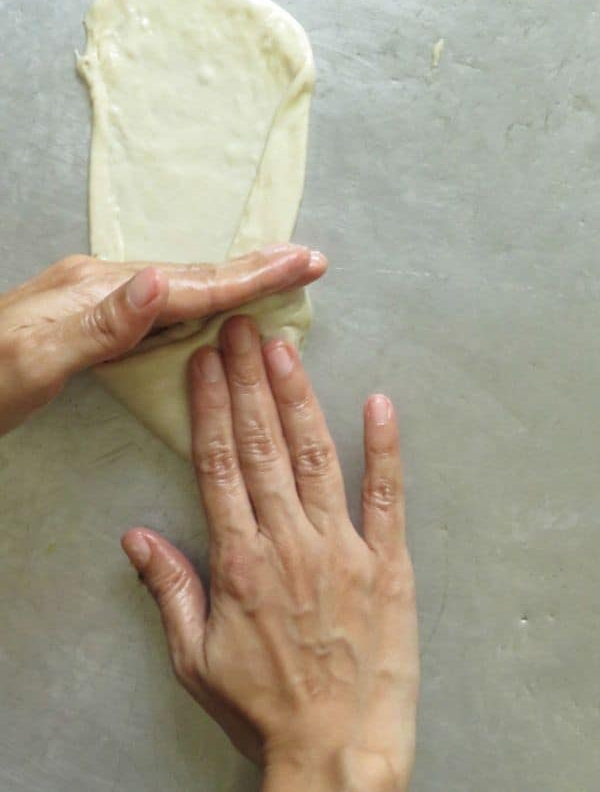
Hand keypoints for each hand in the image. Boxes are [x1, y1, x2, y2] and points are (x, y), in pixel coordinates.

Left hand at [0, 245, 324, 434]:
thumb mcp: (39, 358)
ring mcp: (98, 298)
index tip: (305, 261)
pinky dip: (201, 301)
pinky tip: (210, 307)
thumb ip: (104, 322)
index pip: (192, 284)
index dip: (253, 276)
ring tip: (277, 274)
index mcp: (102, 291)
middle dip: (256, 268)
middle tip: (309, 259)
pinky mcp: (94, 317)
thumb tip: (162, 277)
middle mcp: (105, 284)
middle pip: (195, 275)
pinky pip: (163, 305)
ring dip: (235, 281)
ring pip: (182, 287)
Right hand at [122, 318, 418, 791]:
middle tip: (240, 331)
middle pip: (263, 447)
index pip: (218, 465)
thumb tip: (135, 537)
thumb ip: (169, 590)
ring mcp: (343, 549)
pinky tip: (378, 404)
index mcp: (241, 561)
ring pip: (317, 457)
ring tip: (284, 350)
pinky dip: (385, 448)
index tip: (204, 365)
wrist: (337, 751)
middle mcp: (290, 543)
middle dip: (248, 382)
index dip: (209, 409)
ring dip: (299, 399)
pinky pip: (388, 496)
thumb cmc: (265, 707)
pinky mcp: (388, 564)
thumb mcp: (196, 659)